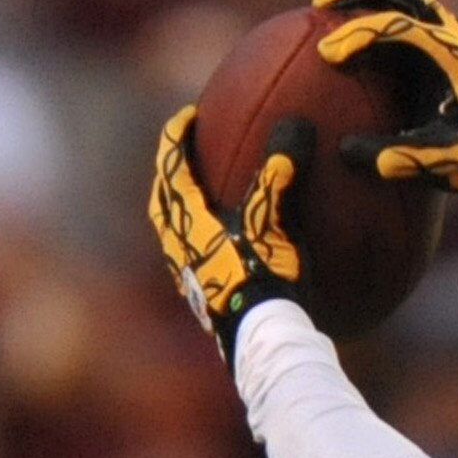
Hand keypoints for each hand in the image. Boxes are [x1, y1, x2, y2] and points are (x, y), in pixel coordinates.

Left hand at [149, 101, 309, 356]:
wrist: (260, 340)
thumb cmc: (263, 280)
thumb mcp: (272, 222)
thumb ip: (278, 174)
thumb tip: (294, 127)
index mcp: (188, 223)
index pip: (173, 168)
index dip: (178, 138)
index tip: (187, 117)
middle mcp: (179, 249)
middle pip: (163, 201)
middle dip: (170, 174)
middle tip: (182, 155)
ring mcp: (189, 277)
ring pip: (173, 233)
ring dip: (180, 209)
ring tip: (198, 196)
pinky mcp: (204, 299)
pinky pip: (194, 257)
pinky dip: (202, 239)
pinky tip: (225, 243)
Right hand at [310, 0, 457, 196]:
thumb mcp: (440, 160)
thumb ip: (399, 158)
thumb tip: (345, 151)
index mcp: (453, 55)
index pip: (402, 28)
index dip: (361, 35)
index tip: (328, 53)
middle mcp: (451, 34)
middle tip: (319, 1)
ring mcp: (445, 33)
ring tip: (324, 5)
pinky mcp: (437, 42)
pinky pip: (401, 16)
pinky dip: (372, 15)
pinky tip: (343, 35)